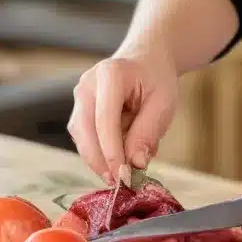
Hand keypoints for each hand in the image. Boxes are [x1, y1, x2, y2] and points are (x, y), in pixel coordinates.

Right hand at [67, 53, 178, 182]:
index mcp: (110, 74)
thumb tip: (135, 165)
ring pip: (81, 137)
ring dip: (100, 159)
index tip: (124, 177)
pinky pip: (84, 137)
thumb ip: (148, 132)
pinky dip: (100, 152)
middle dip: (101, 161)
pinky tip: (120, 154)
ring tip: (126, 168)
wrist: (146, 58)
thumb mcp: (163, 103)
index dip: (112, 152)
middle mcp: (87, 84)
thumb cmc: (156, 78)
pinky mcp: (79, 109)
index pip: (104, 119)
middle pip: (85, 130)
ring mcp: (80, 96)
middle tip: (122, 183)